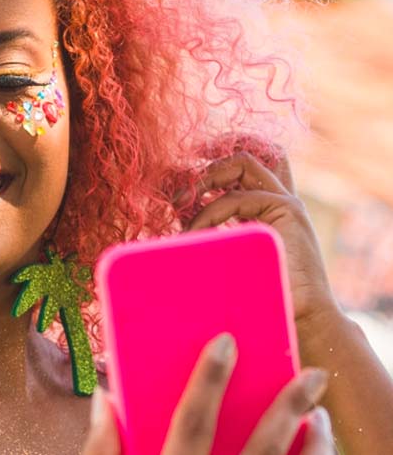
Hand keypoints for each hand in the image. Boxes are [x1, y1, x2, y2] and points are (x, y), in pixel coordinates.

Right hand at [81, 334, 336, 453]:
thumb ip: (99, 450)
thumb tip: (104, 397)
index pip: (191, 422)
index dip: (208, 379)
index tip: (227, 341)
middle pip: (260, 451)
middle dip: (289, 408)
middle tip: (312, 374)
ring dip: (314, 448)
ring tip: (319, 416)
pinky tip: (313, 454)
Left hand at [179, 151, 338, 328]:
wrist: (302, 319)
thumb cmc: (261, 295)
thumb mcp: (229, 255)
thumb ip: (211, 234)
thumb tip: (171, 226)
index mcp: (267, 208)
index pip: (247, 166)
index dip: (219, 155)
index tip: (187, 165)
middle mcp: (279, 199)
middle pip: (247, 155)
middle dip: (208, 162)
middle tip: (180, 188)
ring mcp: (286, 202)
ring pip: (244, 163)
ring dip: (206, 178)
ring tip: (180, 203)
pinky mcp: (287, 211)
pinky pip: (236, 199)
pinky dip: (210, 211)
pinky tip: (196, 232)